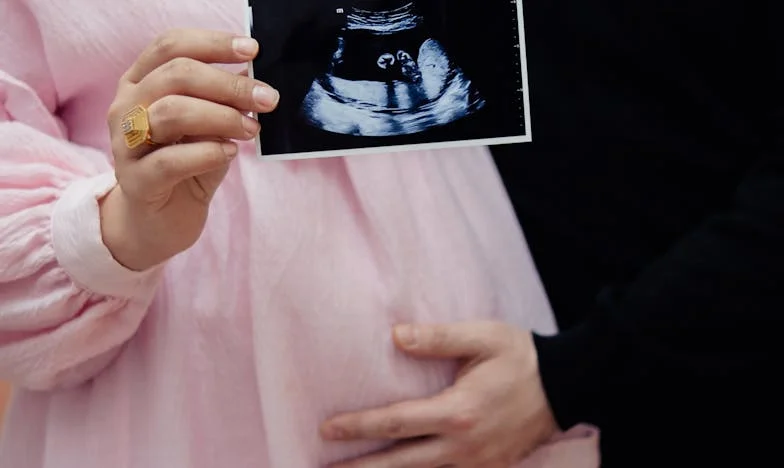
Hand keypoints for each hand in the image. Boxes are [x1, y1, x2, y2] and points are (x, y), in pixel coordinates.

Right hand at [101, 29, 279, 270]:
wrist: (158, 222)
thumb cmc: (186, 167)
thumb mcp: (209, 128)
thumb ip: (223, 103)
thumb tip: (253, 78)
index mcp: (141, 82)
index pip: (171, 46)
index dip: (212, 43)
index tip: (252, 50)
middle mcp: (126, 107)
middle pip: (175, 75)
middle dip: (228, 84)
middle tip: (267, 99)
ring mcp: (125, 144)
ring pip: (171, 112)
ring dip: (221, 117)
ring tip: (250, 129)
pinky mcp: (135, 181)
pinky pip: (170, 161)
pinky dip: (207, 153)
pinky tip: (229, 154)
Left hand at [320, 322, 558, 467]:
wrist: (568, 384)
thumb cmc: (521, 356)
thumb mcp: (482, 337)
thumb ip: (438, 338)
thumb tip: (396, 336)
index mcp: (458, 411)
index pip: (396, 422)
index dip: (358, 426)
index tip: (327, 429)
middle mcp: (464, 445)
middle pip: (401, 464)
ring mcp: (478, 463)